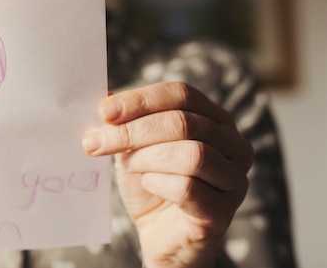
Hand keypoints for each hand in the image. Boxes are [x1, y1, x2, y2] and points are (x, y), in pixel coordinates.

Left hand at [83, 82, 252, 267]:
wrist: (159, 235)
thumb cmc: (150, 183)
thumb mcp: (133, 144)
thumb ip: (124, 119)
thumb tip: (103, 94)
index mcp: (214, 118)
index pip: (181, 94)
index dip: (141, 100)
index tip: (104, 111)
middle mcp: (233, 144)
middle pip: (184, 122)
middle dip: (133, 131)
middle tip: (96, 142)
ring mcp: (234, 179)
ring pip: (192, 154)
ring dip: (147, 158)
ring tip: (128, 166)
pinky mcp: (223, 212)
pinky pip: (189, 188)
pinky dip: (158, 184)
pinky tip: (147, 185)